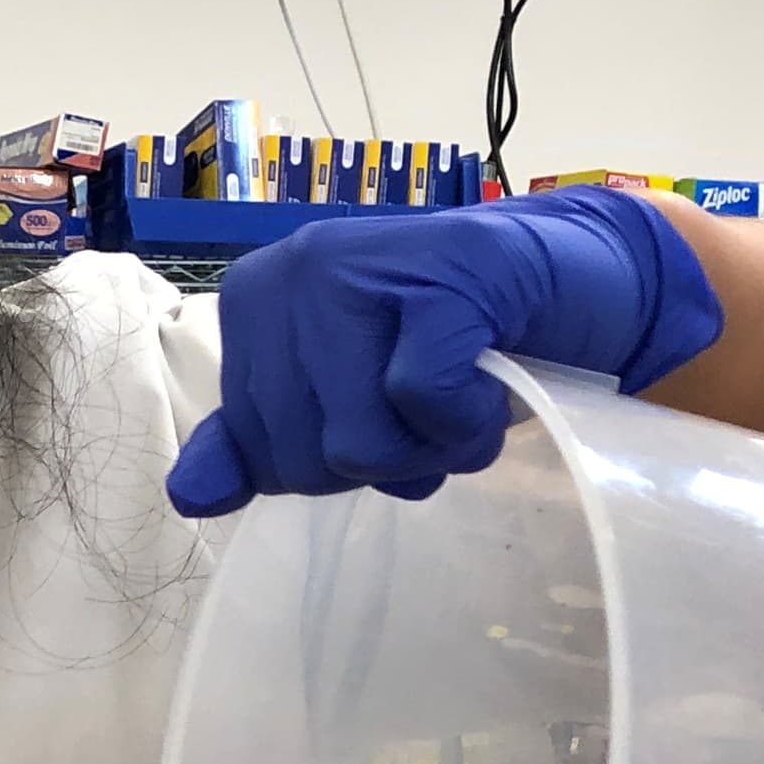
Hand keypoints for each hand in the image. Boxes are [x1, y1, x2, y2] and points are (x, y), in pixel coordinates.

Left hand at [165, 188, 726, 512]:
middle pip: (305, 455)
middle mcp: (294, 270)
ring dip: (431, 448)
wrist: (578, 285)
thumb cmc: (457, 347)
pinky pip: (423, 403)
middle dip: (385, 458)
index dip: (335, 462)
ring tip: (461, 394)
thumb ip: (262, 444)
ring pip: (357, 440)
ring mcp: (362, 266)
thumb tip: (186, 497)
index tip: (385, 409)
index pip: (260, 450)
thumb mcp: (349, 400)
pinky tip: (492, 380)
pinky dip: (470, 423)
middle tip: (432, 403)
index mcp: (255, 301)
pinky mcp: (443, 274)